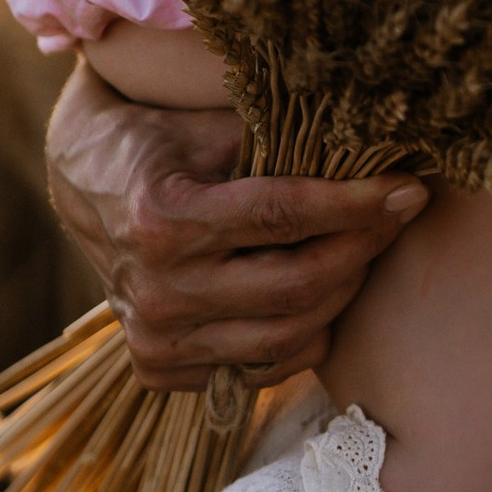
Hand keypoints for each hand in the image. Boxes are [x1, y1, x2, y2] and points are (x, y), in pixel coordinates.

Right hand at [45, 59, 424, 392]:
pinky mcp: (157, 368)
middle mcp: (156, 291)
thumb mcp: (210, 123)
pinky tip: (324, 296)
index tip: (408, 188)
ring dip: (342, 293)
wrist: (83, 181)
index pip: (283, 217)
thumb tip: (373, 144)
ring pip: (285, 337)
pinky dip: (303, 336)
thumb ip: (279, 141)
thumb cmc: (160, 139)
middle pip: (295, 285)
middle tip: (398, 214)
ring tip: (366, 250)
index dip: (356, 204)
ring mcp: (154, 339)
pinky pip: (258, 368)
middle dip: (363, 248)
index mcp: (162, 220)